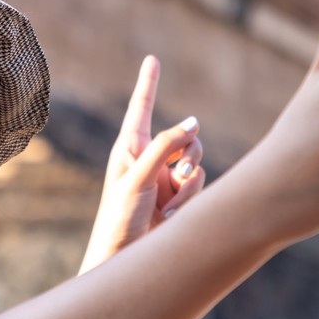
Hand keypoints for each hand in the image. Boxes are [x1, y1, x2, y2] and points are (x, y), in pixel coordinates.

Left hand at [80, 56, 205, 272]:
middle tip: (180, 169)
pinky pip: (198, 184)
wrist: (123, 258)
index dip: (149, 82)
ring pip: (196, 161)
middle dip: (188, 150)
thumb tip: (192, 124)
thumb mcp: (139, 177)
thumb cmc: (120, 218)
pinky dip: (189, 198)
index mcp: (129, 148)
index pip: (141, 107)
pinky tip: (170, 215)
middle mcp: (148, 159)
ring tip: (169, 203)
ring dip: (188, 181)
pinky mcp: (178, 197)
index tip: (152, 59)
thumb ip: (165, 147)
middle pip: (184, 136)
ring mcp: (165, 178)